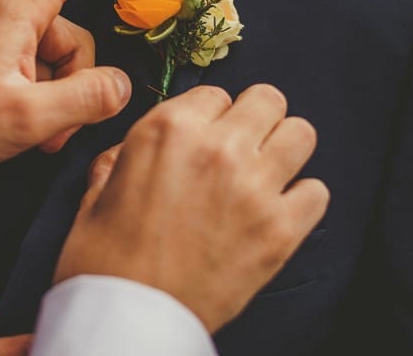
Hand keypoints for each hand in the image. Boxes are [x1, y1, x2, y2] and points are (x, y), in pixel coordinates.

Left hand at [0, 0, 187, 174]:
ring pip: (48, 53)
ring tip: (27, 136)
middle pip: (72, 29)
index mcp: (17, 2)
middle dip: (76, 82)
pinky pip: (21, 60)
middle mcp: (1, 1)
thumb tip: (120, 86)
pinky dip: (28, 93)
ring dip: (51, 97)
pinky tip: (10, 127)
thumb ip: (87, 99)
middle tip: (55, 131)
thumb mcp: (27, 118)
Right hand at [53, 84, 329, 332]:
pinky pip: (316, 192)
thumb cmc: (103, 259)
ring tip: (265, 173)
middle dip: (255, 119)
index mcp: (168, 129)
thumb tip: (136, 150)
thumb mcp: (96, 192)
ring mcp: (254, 188)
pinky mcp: (280, 231)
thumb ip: (122, 158)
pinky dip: (300, 199)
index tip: (205, 136)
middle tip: (242, 146)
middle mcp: (217, 147)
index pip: (214, 92)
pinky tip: (276, 212)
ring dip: (283, 150)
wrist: (127, 320)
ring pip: (302, 134)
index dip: (209, 115)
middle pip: (268, 99)